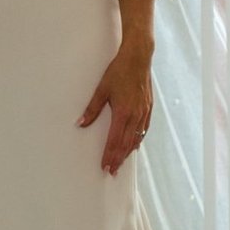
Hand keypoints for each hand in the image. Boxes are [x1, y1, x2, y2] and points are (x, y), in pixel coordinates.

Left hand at [78, 45, 152, 174]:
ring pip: (136, 138)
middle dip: (118, 158)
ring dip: (127, 152)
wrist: (138, 59)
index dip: (109, 155)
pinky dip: (138, 140)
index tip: (105, 166)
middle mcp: (136, 115)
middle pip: (126, 144)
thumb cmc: (119, 71)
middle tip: (112, 171)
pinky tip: (134, 145)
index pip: (114, 140)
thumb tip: (80, 123)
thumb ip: (92, 108)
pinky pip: (144, 130)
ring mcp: (144, 113)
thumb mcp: (102, 89)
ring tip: (121, 162)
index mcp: (123, 112)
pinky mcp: (149, 108)